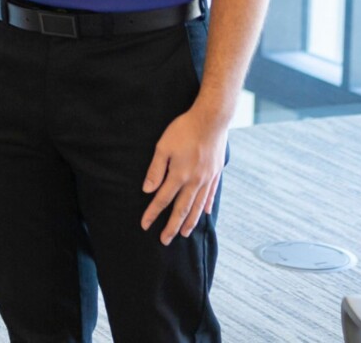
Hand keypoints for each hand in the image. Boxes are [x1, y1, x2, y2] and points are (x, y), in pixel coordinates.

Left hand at [141, 105, 228, 243]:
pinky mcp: (216, 173)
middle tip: (165, 240)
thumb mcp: (163, 147)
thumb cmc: (184, 130)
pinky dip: (206, 206)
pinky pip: (211, 195)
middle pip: (181, 209)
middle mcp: (195, 182)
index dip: (152, 213)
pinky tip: (204, 213)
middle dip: (172, 226)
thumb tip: (147, 190)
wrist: (212, 120)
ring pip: (197, 206)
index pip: (162, 200)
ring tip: (183, 233)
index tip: (145, 225)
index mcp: (179, 176)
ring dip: (189, 222)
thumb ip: (155, 170)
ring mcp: (207, 179)